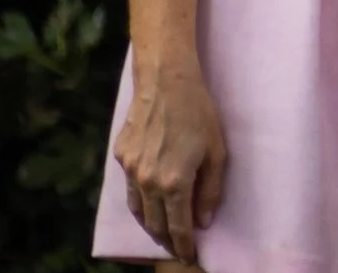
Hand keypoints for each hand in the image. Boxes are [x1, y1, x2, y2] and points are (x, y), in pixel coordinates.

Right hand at [113, 55, 226, 264]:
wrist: (165, 81)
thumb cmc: (199, 113)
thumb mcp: (217, 151)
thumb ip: (211, 190)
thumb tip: (204, 221)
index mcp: (174, 182)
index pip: (178, 227)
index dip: (184, 246)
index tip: (190, 257)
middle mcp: (147, 182)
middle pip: (155, 224)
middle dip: (167, 241)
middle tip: (178, 249)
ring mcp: (130, 170)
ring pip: (138, 211)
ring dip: (151, 225)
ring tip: (163, 232)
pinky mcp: (120, 157)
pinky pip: (128, 189)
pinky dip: (139, 202)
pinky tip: (149, 203)